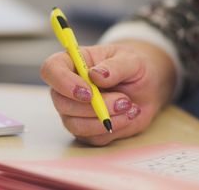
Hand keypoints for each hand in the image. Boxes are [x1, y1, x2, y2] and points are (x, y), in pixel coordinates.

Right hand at [41, 40, 176, 145]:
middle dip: (93, 107)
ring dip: (104, 120)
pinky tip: (129, 115)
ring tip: (129, 107)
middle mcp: (68, 88)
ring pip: (75, 124)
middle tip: (123, 100)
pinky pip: (93, 137)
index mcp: (73, 63)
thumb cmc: (133, 67)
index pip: (51, 70)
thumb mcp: (131, 60)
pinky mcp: (88, 129)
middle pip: (61, 102)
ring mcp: (75, 111)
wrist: (146, 87)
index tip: (88, 92)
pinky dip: (114, 129)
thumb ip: (115, 67)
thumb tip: (96, 75)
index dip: (63, 82)